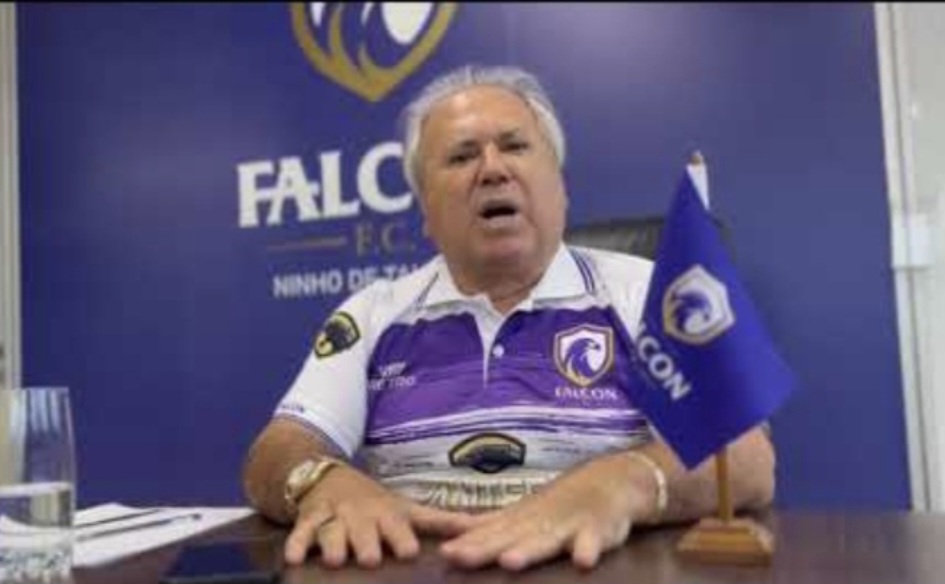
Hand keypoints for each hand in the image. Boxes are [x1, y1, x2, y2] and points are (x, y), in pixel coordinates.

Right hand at [284, 465, 477, 568]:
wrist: (329, 478)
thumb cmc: (377, 503)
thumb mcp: (408, 508)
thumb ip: (443, 521)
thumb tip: (484, 525)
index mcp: (387, 514)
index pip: (396, 525)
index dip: (401, 537)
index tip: (408, 551)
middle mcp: (361, 515)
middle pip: (363, 530)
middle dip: (365, 542)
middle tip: (369, 558)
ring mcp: (334, 517)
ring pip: (331, 531)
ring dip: (333, 544)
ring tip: (334, 559)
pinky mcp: (309, 520)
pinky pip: (301, 532)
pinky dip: (296, 543)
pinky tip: (294, 556)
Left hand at [439, 454, 652, 570]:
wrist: (608, 481)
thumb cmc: (555, 508)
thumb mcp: (518, 516)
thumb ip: (484, 528)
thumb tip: (445, 535)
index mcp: (518, 521)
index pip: (487, 534)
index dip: (466, 544)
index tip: (443, 553)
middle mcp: (537, 522)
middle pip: (507, 538)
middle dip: (484, 548)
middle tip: (456, 557)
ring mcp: (567, 525)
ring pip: (546, 540)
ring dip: (529, 550)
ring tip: (510, 562)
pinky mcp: (598, 530)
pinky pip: (595, 541)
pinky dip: (589, 549)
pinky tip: (582, 562)